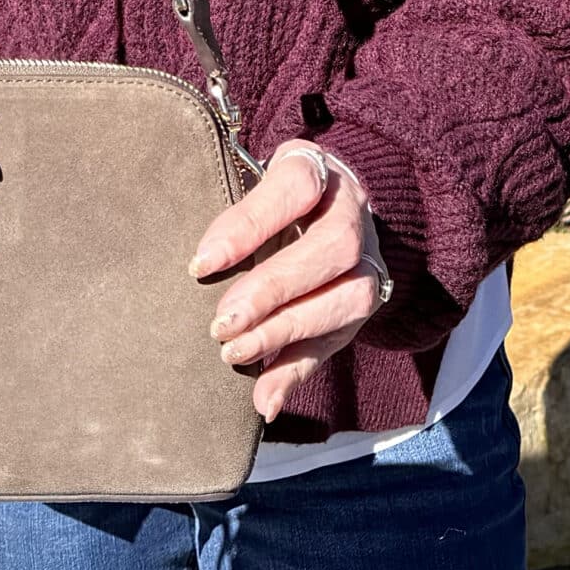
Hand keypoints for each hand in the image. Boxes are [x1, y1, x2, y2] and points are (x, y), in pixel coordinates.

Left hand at [191, 145, 388, 423]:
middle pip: (333, 247)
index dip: (250, 224)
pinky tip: (263, 399)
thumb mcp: (252, 185)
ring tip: (234, 352)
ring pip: (348, 297)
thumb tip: (202, 267)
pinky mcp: (364, 303)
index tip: (201, 264)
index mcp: (318, 171)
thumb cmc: (272, 197)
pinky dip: (297, 371)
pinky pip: (339, 340)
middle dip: (274, 289)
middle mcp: (353, 212)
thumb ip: (236, 218)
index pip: (295, 187)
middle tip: (221, 322)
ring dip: (287, 331)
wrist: (330, 204)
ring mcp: (368, 260)